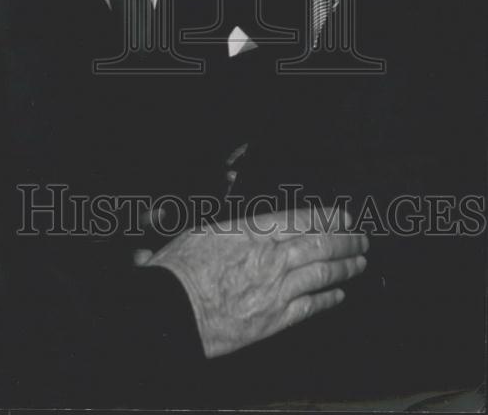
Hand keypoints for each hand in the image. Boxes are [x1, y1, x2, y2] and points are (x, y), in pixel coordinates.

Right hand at [146, 208, 367, 357]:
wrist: (173, 310)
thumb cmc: (180, 269)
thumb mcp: (204, 232)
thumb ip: (232, 229)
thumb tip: (248, 226)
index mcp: (252, 231)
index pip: (300, 219)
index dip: (327, 217)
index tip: (343, 216)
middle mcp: (270, 257)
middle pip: (319, 244)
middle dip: (345, 240)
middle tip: (360, 238)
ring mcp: (275, 288)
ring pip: (321, 273)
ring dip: (344, 267)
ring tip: (359, 263)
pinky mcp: (274, 319)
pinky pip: (310, 307)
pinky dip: (328, 299)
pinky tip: (339, 294)